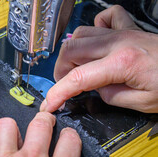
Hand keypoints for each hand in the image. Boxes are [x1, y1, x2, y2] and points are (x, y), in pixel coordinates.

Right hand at [40, 5, 157, 112]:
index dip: (58, 93)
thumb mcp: (139, 103)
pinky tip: (97, 41)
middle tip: (65, 86)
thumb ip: (109, 95)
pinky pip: (104, 18)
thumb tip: (94, 88)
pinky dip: (94, 29)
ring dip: (72, 53)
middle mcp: (118, 43)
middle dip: (60, 71)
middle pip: (71, 50)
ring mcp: (122, 32)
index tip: (49, 105)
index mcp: (121, 64)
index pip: (78, 78)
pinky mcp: (128, 28)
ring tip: (76, 68)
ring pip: (80, 33)